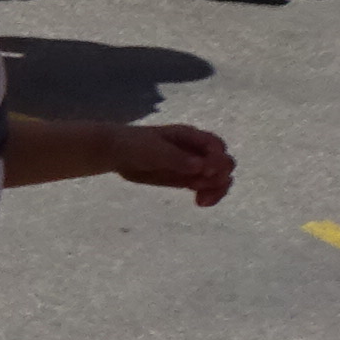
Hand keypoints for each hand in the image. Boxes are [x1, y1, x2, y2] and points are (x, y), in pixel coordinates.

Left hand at [107, 121, 234, 205]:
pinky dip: (209, 195)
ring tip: (201, 200)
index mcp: (190, 136)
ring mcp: (193, 165)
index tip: (204, 172)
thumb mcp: (153, 149)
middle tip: (200, 187)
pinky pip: (206, 187)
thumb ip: (176, 157)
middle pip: (224, 164)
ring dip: (216, 189)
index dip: (217, 160)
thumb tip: (201, 166)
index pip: (217, 146)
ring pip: (218, 178)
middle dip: (219, 177)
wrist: (115, 153)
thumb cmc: (133, 144)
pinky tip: (199, 203)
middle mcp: (196, 150)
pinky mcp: (186, 179)